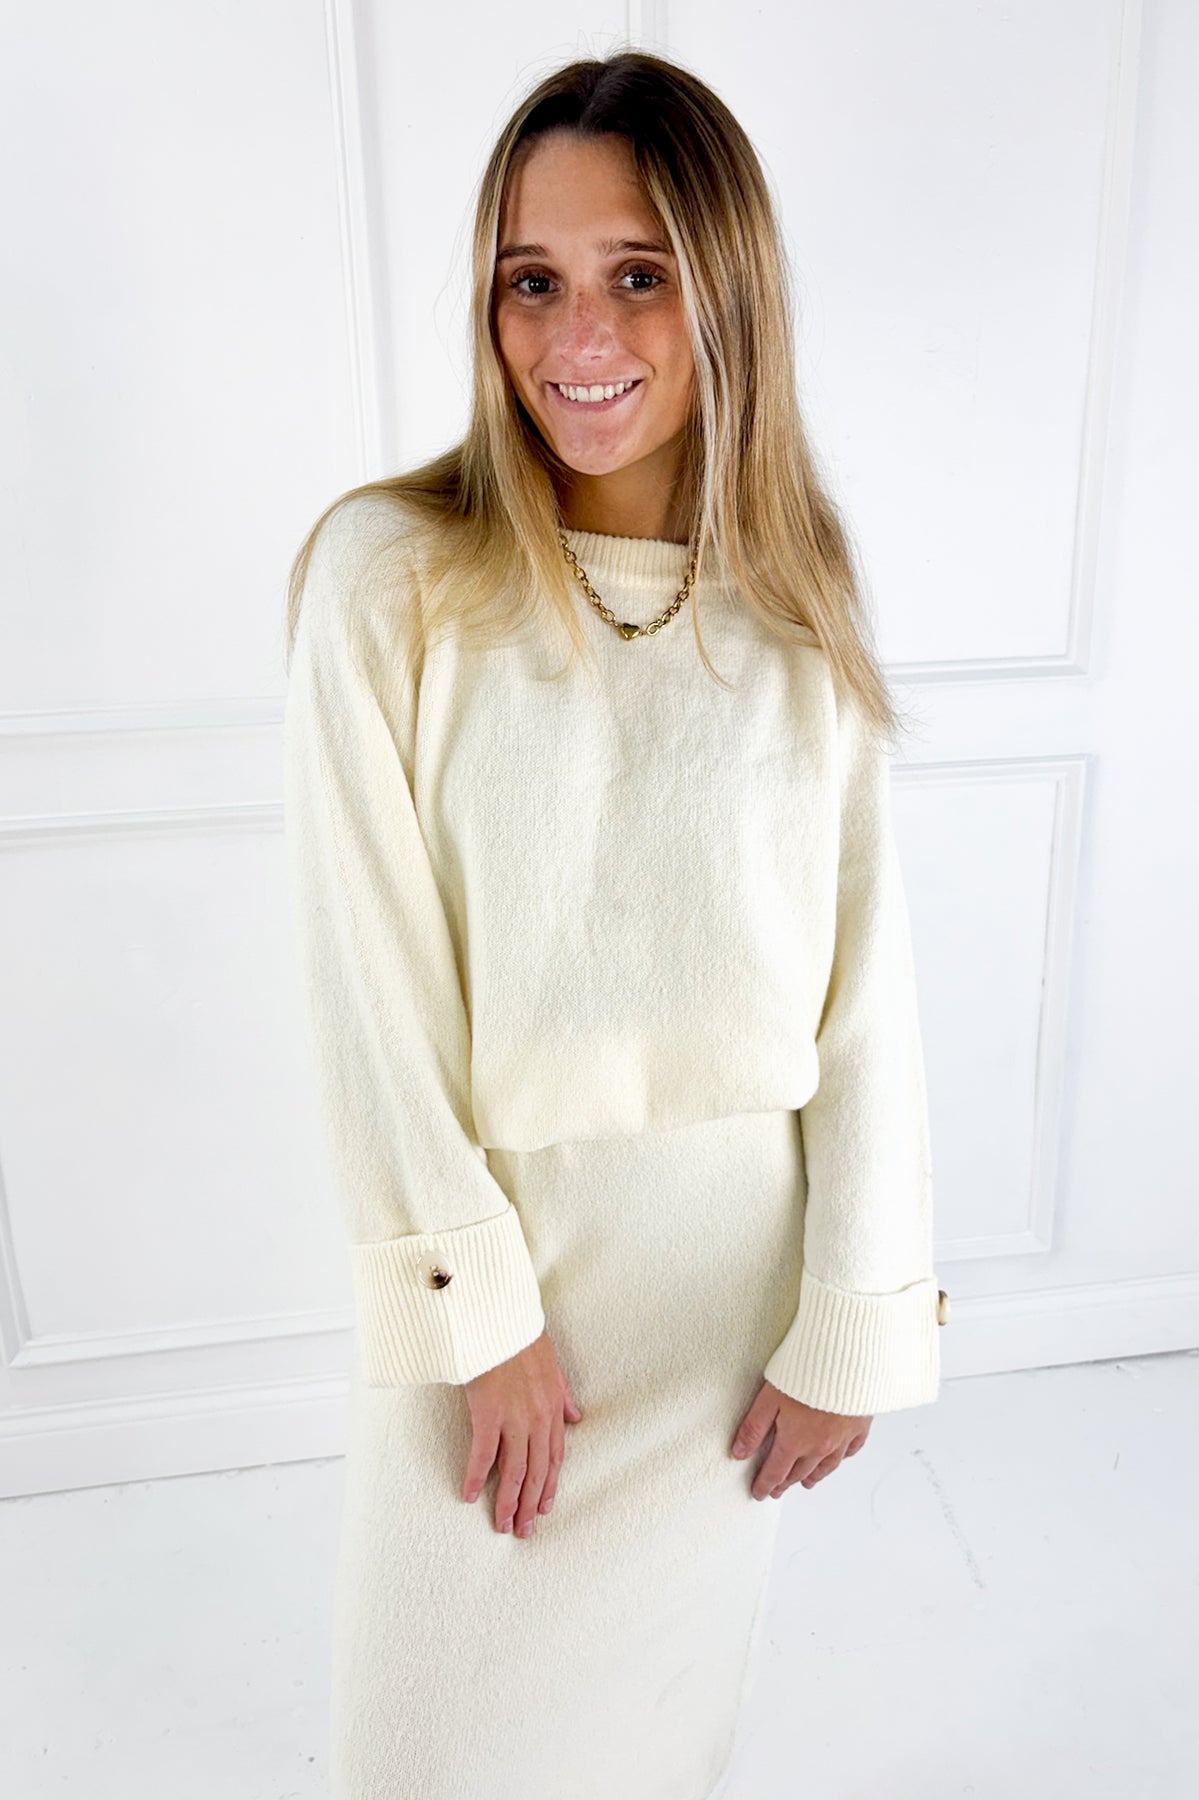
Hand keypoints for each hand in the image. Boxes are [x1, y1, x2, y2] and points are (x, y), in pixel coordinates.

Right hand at [462, 1330, 582, 1537]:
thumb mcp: (553, 1365)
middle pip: (537, 1471)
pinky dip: (476, 1477)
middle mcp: (538, 1417)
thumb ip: (564, 1395)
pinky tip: (469, 1495)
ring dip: (509, 1501)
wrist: (498, 1317)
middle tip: (524, 1530)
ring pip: (514, 1471)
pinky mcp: (488, 1413)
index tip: (544, 1507)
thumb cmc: (519, 1336)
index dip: (550, 1485)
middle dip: (531, 1504)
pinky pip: (483, 1454)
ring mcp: (514, 1417)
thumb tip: (577, 1417)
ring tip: (503, 1525)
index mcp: (554, 1406)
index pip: (555, 1456)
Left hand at [731, 1378, 870, 1498]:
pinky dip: (841, 1458)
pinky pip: (851, 1450)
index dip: (765, 1485)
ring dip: (813, 1477)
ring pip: (826, 1467)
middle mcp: (820, 1446)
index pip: (776, 1472)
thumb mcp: (769, 1398)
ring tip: (804, 1483)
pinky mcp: (860, 1425)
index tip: (758, 1493)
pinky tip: (837, 1458)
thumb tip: (738, 1453)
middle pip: (800, 1472)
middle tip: (776, 1490)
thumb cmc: (806, 1373)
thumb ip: (753, 1428)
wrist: (846, 1360)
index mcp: (795, 1441)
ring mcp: (842, 1437)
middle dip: (785, 1483)